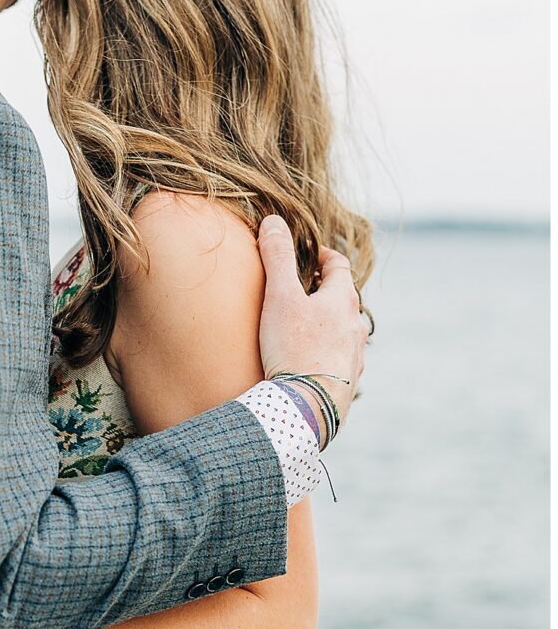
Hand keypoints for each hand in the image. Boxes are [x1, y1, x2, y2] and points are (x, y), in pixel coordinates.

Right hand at [257, 217, 368, 432]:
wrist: (308, 408)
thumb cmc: (294, 348)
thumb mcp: (280, 296)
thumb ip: (277, 257)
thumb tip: (274, 221)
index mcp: (343, 301)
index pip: (340, 267)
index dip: (325, 256)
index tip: (312, 255)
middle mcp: (355, 327)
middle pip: (346, 300)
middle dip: (328, 291)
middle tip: (308, 289)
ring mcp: (354, 358)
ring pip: (347, 333)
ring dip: (332, 325)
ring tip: (312, 328)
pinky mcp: (347, 386)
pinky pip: (342, 363)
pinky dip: (331, 356)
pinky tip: (317, 365)